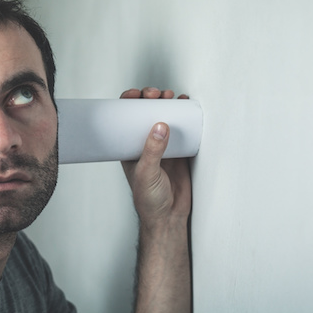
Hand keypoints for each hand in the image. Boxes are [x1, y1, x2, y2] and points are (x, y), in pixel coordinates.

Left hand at [120, 88, 191, 229]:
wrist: (169, 217)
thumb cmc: (149, 201)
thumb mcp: (147, 174)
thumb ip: (153, 151)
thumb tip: (160, 127)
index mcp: (130, 148)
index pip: (125, 119)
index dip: (129, 103)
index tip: (136, 94)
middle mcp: (145, 144)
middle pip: (146, 114)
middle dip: (151, 99)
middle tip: (157, 94)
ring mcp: (163, 147)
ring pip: (164, 118)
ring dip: (168, 104)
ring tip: (173, 96)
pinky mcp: (180, 151)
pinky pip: (183, 129)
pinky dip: (185, 116)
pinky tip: (187, 107)